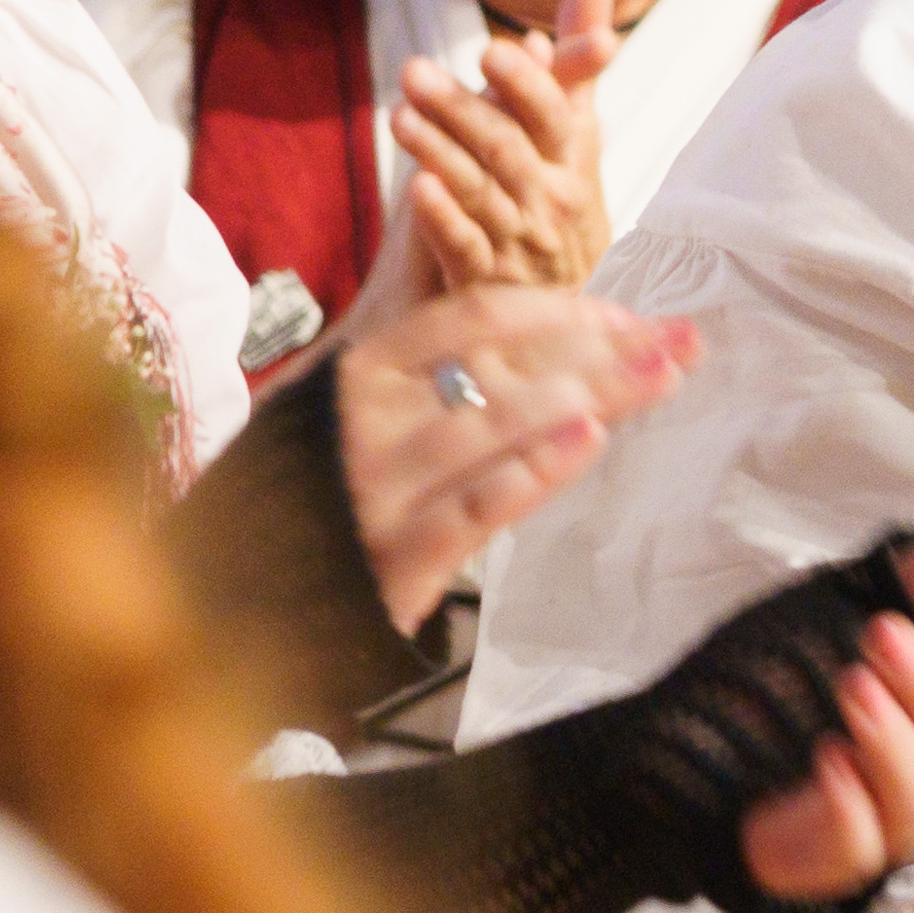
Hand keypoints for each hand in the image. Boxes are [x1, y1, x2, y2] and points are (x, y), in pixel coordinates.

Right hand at [331, 287, 693, 627]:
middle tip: (679, 342)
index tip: (632, 320)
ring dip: (584, 396)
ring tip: (655, 379)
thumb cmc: (315, 493)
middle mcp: (371, 418)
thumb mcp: (360, 414)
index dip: (565, 312)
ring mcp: (382, 489)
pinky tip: (588, 443)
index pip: (478, 317)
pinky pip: (473, 507)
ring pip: (492, 425)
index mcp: (367, 370)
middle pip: (504, 366)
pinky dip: (531, 471)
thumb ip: (437, 379)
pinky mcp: (393, 559)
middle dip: (601, 351)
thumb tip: (550, 343)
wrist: (235, 600)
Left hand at [387, 0, 616, 296]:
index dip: (527, 85)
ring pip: (480, 193)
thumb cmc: (559, 199)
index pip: (555, 116)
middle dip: (461, 109)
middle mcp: (553, 200)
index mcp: (574, 158)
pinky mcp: (487, 282)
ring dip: (441, 152)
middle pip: (507, 150)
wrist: (554, 309)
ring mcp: (520, 244)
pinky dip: (443, 219)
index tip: (493, 49)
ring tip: (399, 115)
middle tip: (414, 70)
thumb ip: (577, 55)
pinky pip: (465, 250)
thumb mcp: (575, 130)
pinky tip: (416, 189)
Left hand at [739, 528, 913, 903]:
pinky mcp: (817, 862)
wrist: (673, 734)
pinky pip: (857, 851)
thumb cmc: (778, 671)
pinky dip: (851, 806)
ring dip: (895, 744)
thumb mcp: (859, 602)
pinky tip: (829, 759)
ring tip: (852, 686)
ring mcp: (872, 830)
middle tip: (884, 636)